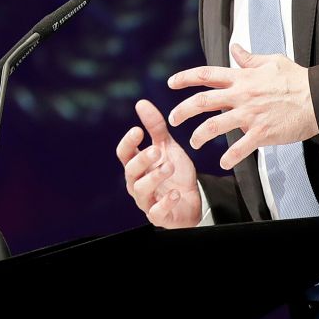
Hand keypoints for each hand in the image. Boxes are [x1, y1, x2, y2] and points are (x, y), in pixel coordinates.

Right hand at [115, 99, 201, 227]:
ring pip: (141, 190)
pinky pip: (156, 212)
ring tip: (169, 166)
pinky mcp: (159, 216)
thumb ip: (154, 127)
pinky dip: (165, 202)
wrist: (194, 199)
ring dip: (154, 177)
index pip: (124, 153)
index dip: (128, 143)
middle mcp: (137, 183)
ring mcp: (146, 201)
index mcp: (136, 165)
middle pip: (131, 171)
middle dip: (142, 160)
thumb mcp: (167, 147)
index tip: (138, 130)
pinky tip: (175, 193)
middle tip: (157, 150)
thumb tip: (141, 102)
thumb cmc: (175, 172)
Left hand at [167, 43, 317, 170]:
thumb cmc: (297, 79)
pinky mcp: (262, 133)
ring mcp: (250, 115)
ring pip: (215, 126)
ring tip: (194, 143)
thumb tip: (235, 48)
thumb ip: (249, 58)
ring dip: (200, 136)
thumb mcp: (272, 61)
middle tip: (173, 119)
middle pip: (203, 101)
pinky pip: (241, 147)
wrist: (318, 99)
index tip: (171, 83)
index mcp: (242, 78)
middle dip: (183, 111)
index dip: (185, 77)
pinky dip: (230, 157)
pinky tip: (223, 163)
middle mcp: (241, 95)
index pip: (206, 74)